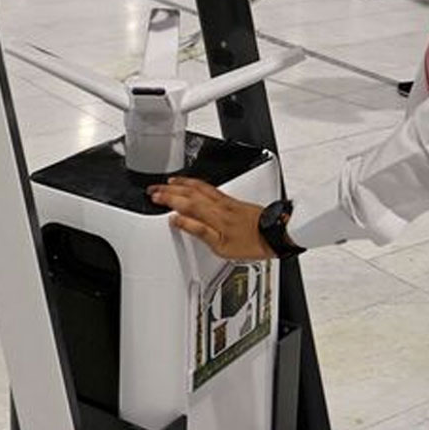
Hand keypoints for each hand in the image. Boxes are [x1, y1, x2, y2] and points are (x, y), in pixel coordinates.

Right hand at [148, 177, 274, 260]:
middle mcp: (218, 205)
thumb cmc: (251, 243)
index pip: (184, 203)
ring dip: (182, 183)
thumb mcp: (221, 248)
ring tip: (170, 182)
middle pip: (189, 192)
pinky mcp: (233, 200)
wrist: (275, 234)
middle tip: (154, 189)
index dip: (167, 199)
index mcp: (213, 216)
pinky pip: (209, 187)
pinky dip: (197, 183)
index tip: (153, 197)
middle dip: (169, 189)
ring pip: (199, 186)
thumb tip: (178, 221)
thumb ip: (198, 231)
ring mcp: (226, 201)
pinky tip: (195, 185)